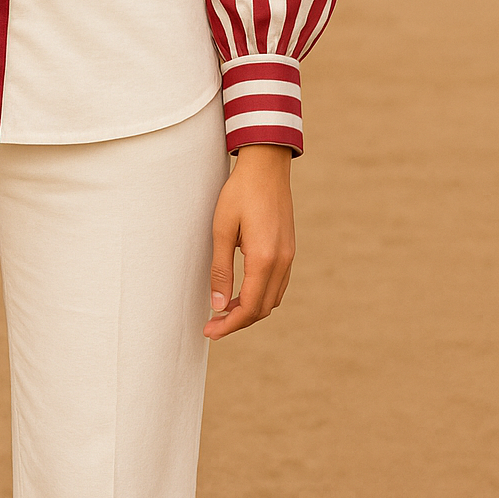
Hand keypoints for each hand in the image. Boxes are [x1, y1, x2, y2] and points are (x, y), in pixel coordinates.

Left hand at [203, 144, 295, 339]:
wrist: (266, 166)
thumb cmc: (240, 193)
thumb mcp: (222, 229)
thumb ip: (220, 270)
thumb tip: (218, 305)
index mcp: (265, 258)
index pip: (250, 307)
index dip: (229, 325)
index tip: (209, 331)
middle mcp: (282, 261)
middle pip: (263, 308)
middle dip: (238, 321)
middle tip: (213, 325)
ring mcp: (289, 256)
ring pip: (272, 298)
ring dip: (250, 310)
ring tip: (224, 311)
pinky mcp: (288, 249)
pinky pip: (277, 284)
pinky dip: (260, 295)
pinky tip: (242, 292)